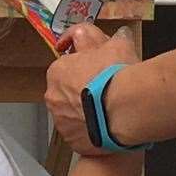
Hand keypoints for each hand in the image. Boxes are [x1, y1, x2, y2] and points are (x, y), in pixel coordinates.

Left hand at [44, 26, 140, 155]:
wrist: (122, 110)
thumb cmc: (116, 74)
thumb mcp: (118, 46)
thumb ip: (114, 40)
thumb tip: (120, 34)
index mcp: (58, 70)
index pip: (66, 67)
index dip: (84, 68)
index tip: (98, 72)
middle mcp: (53, 96)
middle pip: (66, 92)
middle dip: (82, 92)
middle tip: (105, 93)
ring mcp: (60, 121)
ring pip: (71, 115)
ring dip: (84, 113)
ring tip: (108, 113)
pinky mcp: (71, 140)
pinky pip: (79, 135)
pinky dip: (89, 132)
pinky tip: (106, 128)